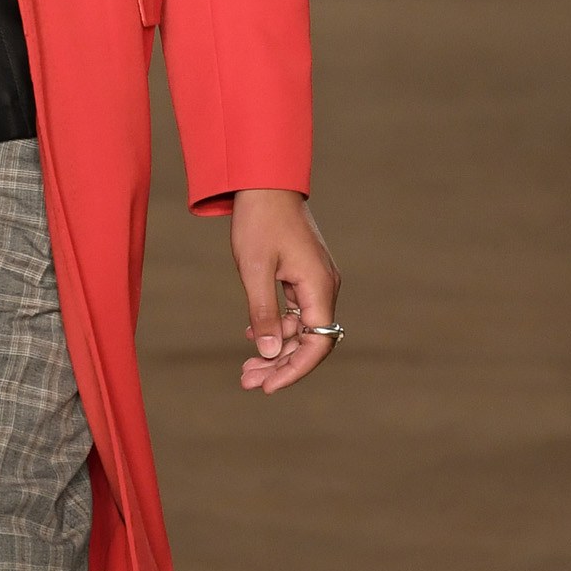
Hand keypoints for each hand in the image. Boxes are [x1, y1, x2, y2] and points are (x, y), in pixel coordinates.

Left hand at [230, 189, 339, 393]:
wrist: (264, 182)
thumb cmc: (259, 221)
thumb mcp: (254, 270)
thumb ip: (263, 314)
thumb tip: (270, 354)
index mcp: (319, 286)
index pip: (317, 344)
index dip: (294, 370)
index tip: (268, 387)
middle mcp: (325, 287)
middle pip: (310, 341)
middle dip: (281, 365)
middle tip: (248, 382)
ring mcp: (316, 281)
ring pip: (302, 329)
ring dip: (276, 349)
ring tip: (246, 369)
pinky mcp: (305, 275)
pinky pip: (296, 312)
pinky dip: (276, 327)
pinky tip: (252, 338)